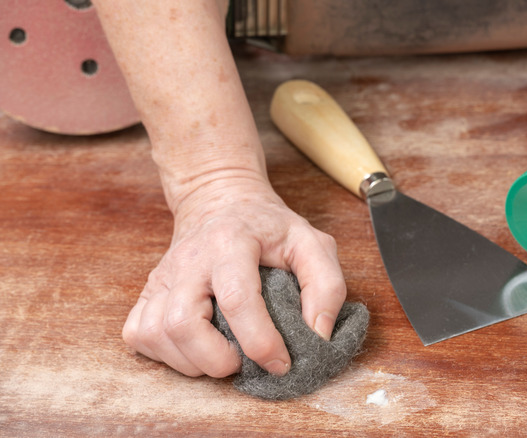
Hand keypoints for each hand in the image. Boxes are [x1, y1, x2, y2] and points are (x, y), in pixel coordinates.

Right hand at [121, 175, 346, 377]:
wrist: (222, 202)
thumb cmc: (269, 229)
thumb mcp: (311, 243)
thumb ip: (327, 286)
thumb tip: (318, 336)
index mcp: (232, 242)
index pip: (237, 299)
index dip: (260, 342)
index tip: (281, 363)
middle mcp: (189, 259)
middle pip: (182, 323)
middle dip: (217, 360)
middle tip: (245, 361)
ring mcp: (162, 276)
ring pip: (156, 334)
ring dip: (193, 362)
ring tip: (225, 355)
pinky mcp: (146, 292)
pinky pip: (138, 335)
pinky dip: (166, 354)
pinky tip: (196, 346)